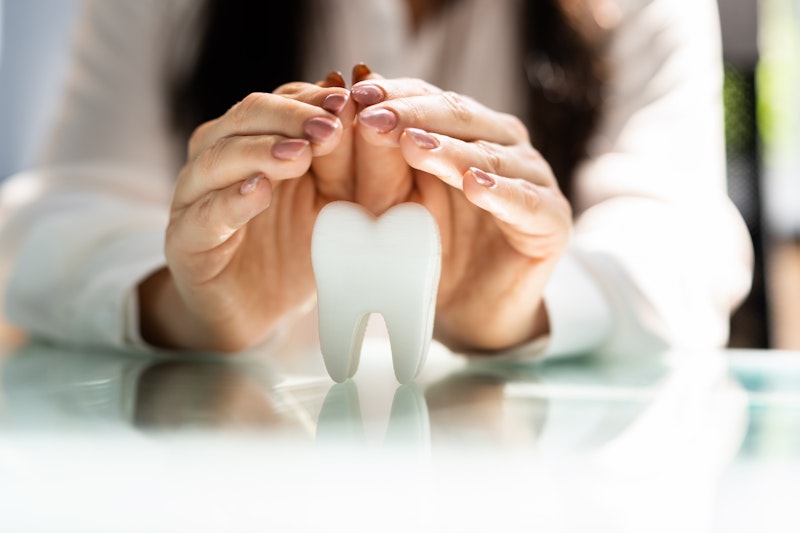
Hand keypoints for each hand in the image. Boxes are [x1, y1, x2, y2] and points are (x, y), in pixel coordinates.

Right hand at [139, 80, 356, 351]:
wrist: (259, 311)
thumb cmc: (297, 248)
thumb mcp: (333, 202)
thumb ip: (342, 164)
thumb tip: (362, 111)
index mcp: (255, 140)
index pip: (279, 102)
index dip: (312, 99)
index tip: (350, 101)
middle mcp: (219, 158)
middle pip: (246, 118)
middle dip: (291, 119)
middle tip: (330, 127)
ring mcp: (196, 197)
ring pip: (217, 158)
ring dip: (260, 151)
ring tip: (300, 154)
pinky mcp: (185, 241)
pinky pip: (203, 215)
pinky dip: (231, 201)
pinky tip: (258, 191)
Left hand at [350, 77, 571, 351]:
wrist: (468, 311)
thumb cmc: (429, 251)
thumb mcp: (394, 204)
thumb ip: (381, 164)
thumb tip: (356, 111)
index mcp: (468, 131)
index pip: (431, 99)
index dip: (395, 95)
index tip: (355, 95)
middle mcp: (504, 145)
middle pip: (461, 117)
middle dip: (414, 115)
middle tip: (375, 117)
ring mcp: (533, 178)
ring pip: (492, 155)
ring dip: (451, 150)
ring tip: (413, 146)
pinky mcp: (552, 219)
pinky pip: (526, 201)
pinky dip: (501, 192)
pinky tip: (475, 186)